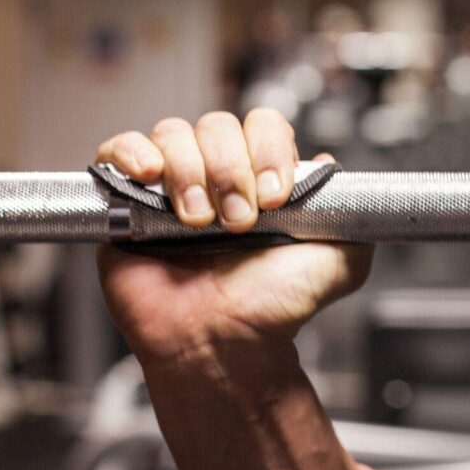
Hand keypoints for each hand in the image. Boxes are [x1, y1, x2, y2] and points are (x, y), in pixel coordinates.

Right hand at [96, 108, 372, 365]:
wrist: (223, 345)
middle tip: (239, 223)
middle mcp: (216, 177)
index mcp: (261, 180)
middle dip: (231, 170)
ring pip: (173, 134)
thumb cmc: (273, 311)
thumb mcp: (339, 264)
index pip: (264, 125)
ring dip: (190, 173)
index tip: (276, 197)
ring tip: (200, 224)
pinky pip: (117, 149)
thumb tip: (329, 166)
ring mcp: (169, 188)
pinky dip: (131, 152)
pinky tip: (149, 177)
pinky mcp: (126, 203)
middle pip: (217, 125)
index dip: (268, 149)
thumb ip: (352, 215)